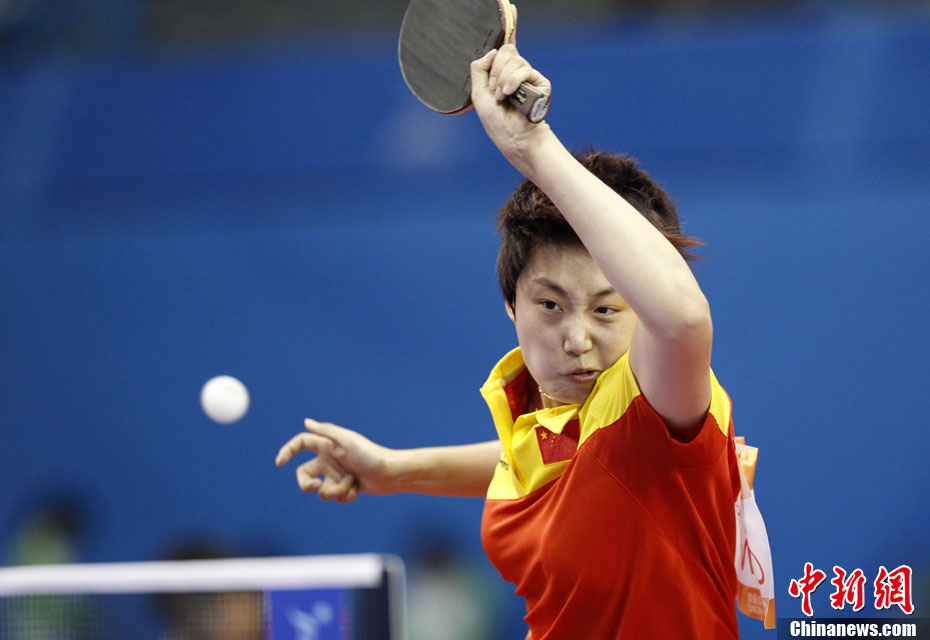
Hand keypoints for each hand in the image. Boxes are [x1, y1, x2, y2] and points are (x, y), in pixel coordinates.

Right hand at [275, 419, 396, 502]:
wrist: (392, 474)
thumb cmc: (371, 454)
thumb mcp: (347, 441)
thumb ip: (326, 431)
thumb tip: (306, 422)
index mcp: (327, 446)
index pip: (301, 444)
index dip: (288, 451)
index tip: (279, 463)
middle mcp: (330, 459)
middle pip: (304, 474)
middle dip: (306, 485)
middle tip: (316, 487)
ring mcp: (337, 474)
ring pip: (321, 490)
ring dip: (335, 490)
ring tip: (351, 483)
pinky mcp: (346, 487)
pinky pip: (336, 497)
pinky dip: (346, 495)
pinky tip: (358, 488)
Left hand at [469, 14, 551, 171]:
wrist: (513, 136)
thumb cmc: (496, 120)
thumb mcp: (477, 93)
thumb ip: (479, 68)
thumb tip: (493, 50)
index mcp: (501, 73)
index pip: (505, 46)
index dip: (510, 25)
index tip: (512, 7)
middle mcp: (517, 71)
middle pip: (505, 51)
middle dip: (495, 70)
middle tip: (495, 90)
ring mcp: (529, 76)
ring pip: (512, 60)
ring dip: (502, 79)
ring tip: (502, 97)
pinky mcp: (540, 82)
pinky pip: (523, 70)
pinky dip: (512, 82)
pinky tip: (510, 95)